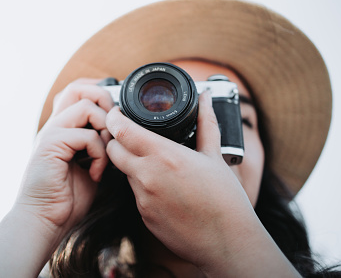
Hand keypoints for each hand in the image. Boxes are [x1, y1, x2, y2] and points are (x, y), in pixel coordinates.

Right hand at [14, 79, 113, 242]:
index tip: (114, 114)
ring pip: (87, 106)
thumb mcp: (88, 166)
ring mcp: (51, 133)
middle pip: (79, 88)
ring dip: (105, 130)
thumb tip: (118, 136)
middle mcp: (55, 126)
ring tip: (104, 156)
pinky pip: (87, 135)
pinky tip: (95, 173)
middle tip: (111, 131)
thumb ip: (98, 147)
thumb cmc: (65, 198)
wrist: (43, 220)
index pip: (76, 91)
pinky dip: (99, 154)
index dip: (98, 92)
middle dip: (104, 102)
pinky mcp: (51, 145)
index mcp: (62, 129)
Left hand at [106, 91, 296, 275]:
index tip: (117, 113)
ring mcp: (143, 199)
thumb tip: (205, 97)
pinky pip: (135, 194)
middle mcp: (147, 176)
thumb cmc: (225, 199)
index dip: (114, 118)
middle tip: (130, 135)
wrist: (228, 243)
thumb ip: (206, 123)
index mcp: (164, 156)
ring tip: (156, 164)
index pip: (121, 130)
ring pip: (124, 172)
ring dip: (131, 164)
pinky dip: (143, 186)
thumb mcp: (215, 156)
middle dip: (116, 139)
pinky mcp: (143, 217)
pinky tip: (164, 189)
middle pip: (113, 150)